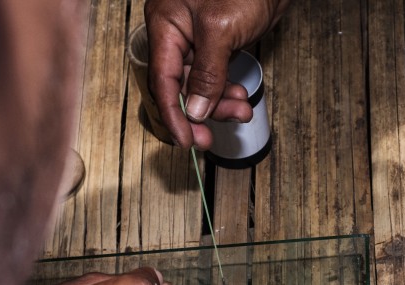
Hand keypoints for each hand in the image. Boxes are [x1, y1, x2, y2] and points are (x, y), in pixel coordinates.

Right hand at [144, 0, 289, 148]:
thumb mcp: (221, 29)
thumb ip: (207, 73)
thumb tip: (196, 109)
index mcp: (166, 25)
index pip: (163, 80)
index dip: (173, 114)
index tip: (186, 140)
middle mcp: (177, 33)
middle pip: (180, 87)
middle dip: (200, 112)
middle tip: (213, 135)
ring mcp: (197, 39)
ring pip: (200, 85)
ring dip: (219, 104)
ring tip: (241, 111)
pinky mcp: (217, 42)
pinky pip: (215, 76)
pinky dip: (226, 91)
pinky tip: (240, 99)